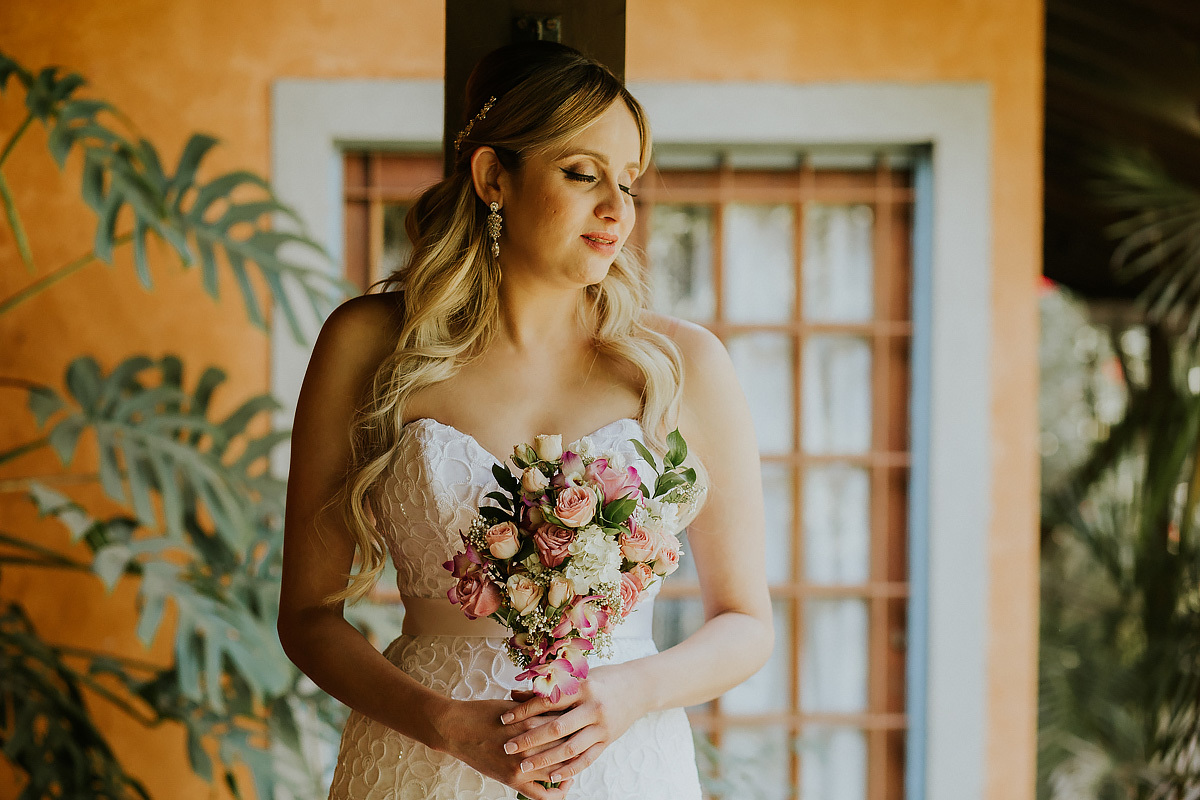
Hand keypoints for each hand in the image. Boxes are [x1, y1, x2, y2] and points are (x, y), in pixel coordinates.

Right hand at [430, 695, 575, 799]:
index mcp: (532, 721)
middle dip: (579, 746)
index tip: (585, 726)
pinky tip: (561, 785)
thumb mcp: (515, 705)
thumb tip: (561, 708)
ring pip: (559, 771)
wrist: (456, 729)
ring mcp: (522, 764)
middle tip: (586, 745)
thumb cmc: (484, 712)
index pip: (567, 726)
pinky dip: (557, 792)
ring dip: (571, 769)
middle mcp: (530, 744)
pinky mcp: (512, 780)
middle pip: (567, 748)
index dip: (579, 727)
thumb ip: (538, 708)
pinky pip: (542, 795)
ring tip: (575, 764)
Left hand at [499, 664, 647, 783]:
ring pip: (569, 748)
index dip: (524, 711)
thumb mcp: (578, 678)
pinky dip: (569, 770)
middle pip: (556, 727)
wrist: (639, 688)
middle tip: (507, 746)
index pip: (548, 701)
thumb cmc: (602, 679)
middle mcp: (593, 708)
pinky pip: (587, 759)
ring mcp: (602, 727)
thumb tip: (514, 695)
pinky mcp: (608, 741)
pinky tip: (552, 776)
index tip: (504, 719)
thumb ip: (548, 689)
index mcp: (583, 687)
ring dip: (544, 758)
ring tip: (523, 765)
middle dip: (529, 738)